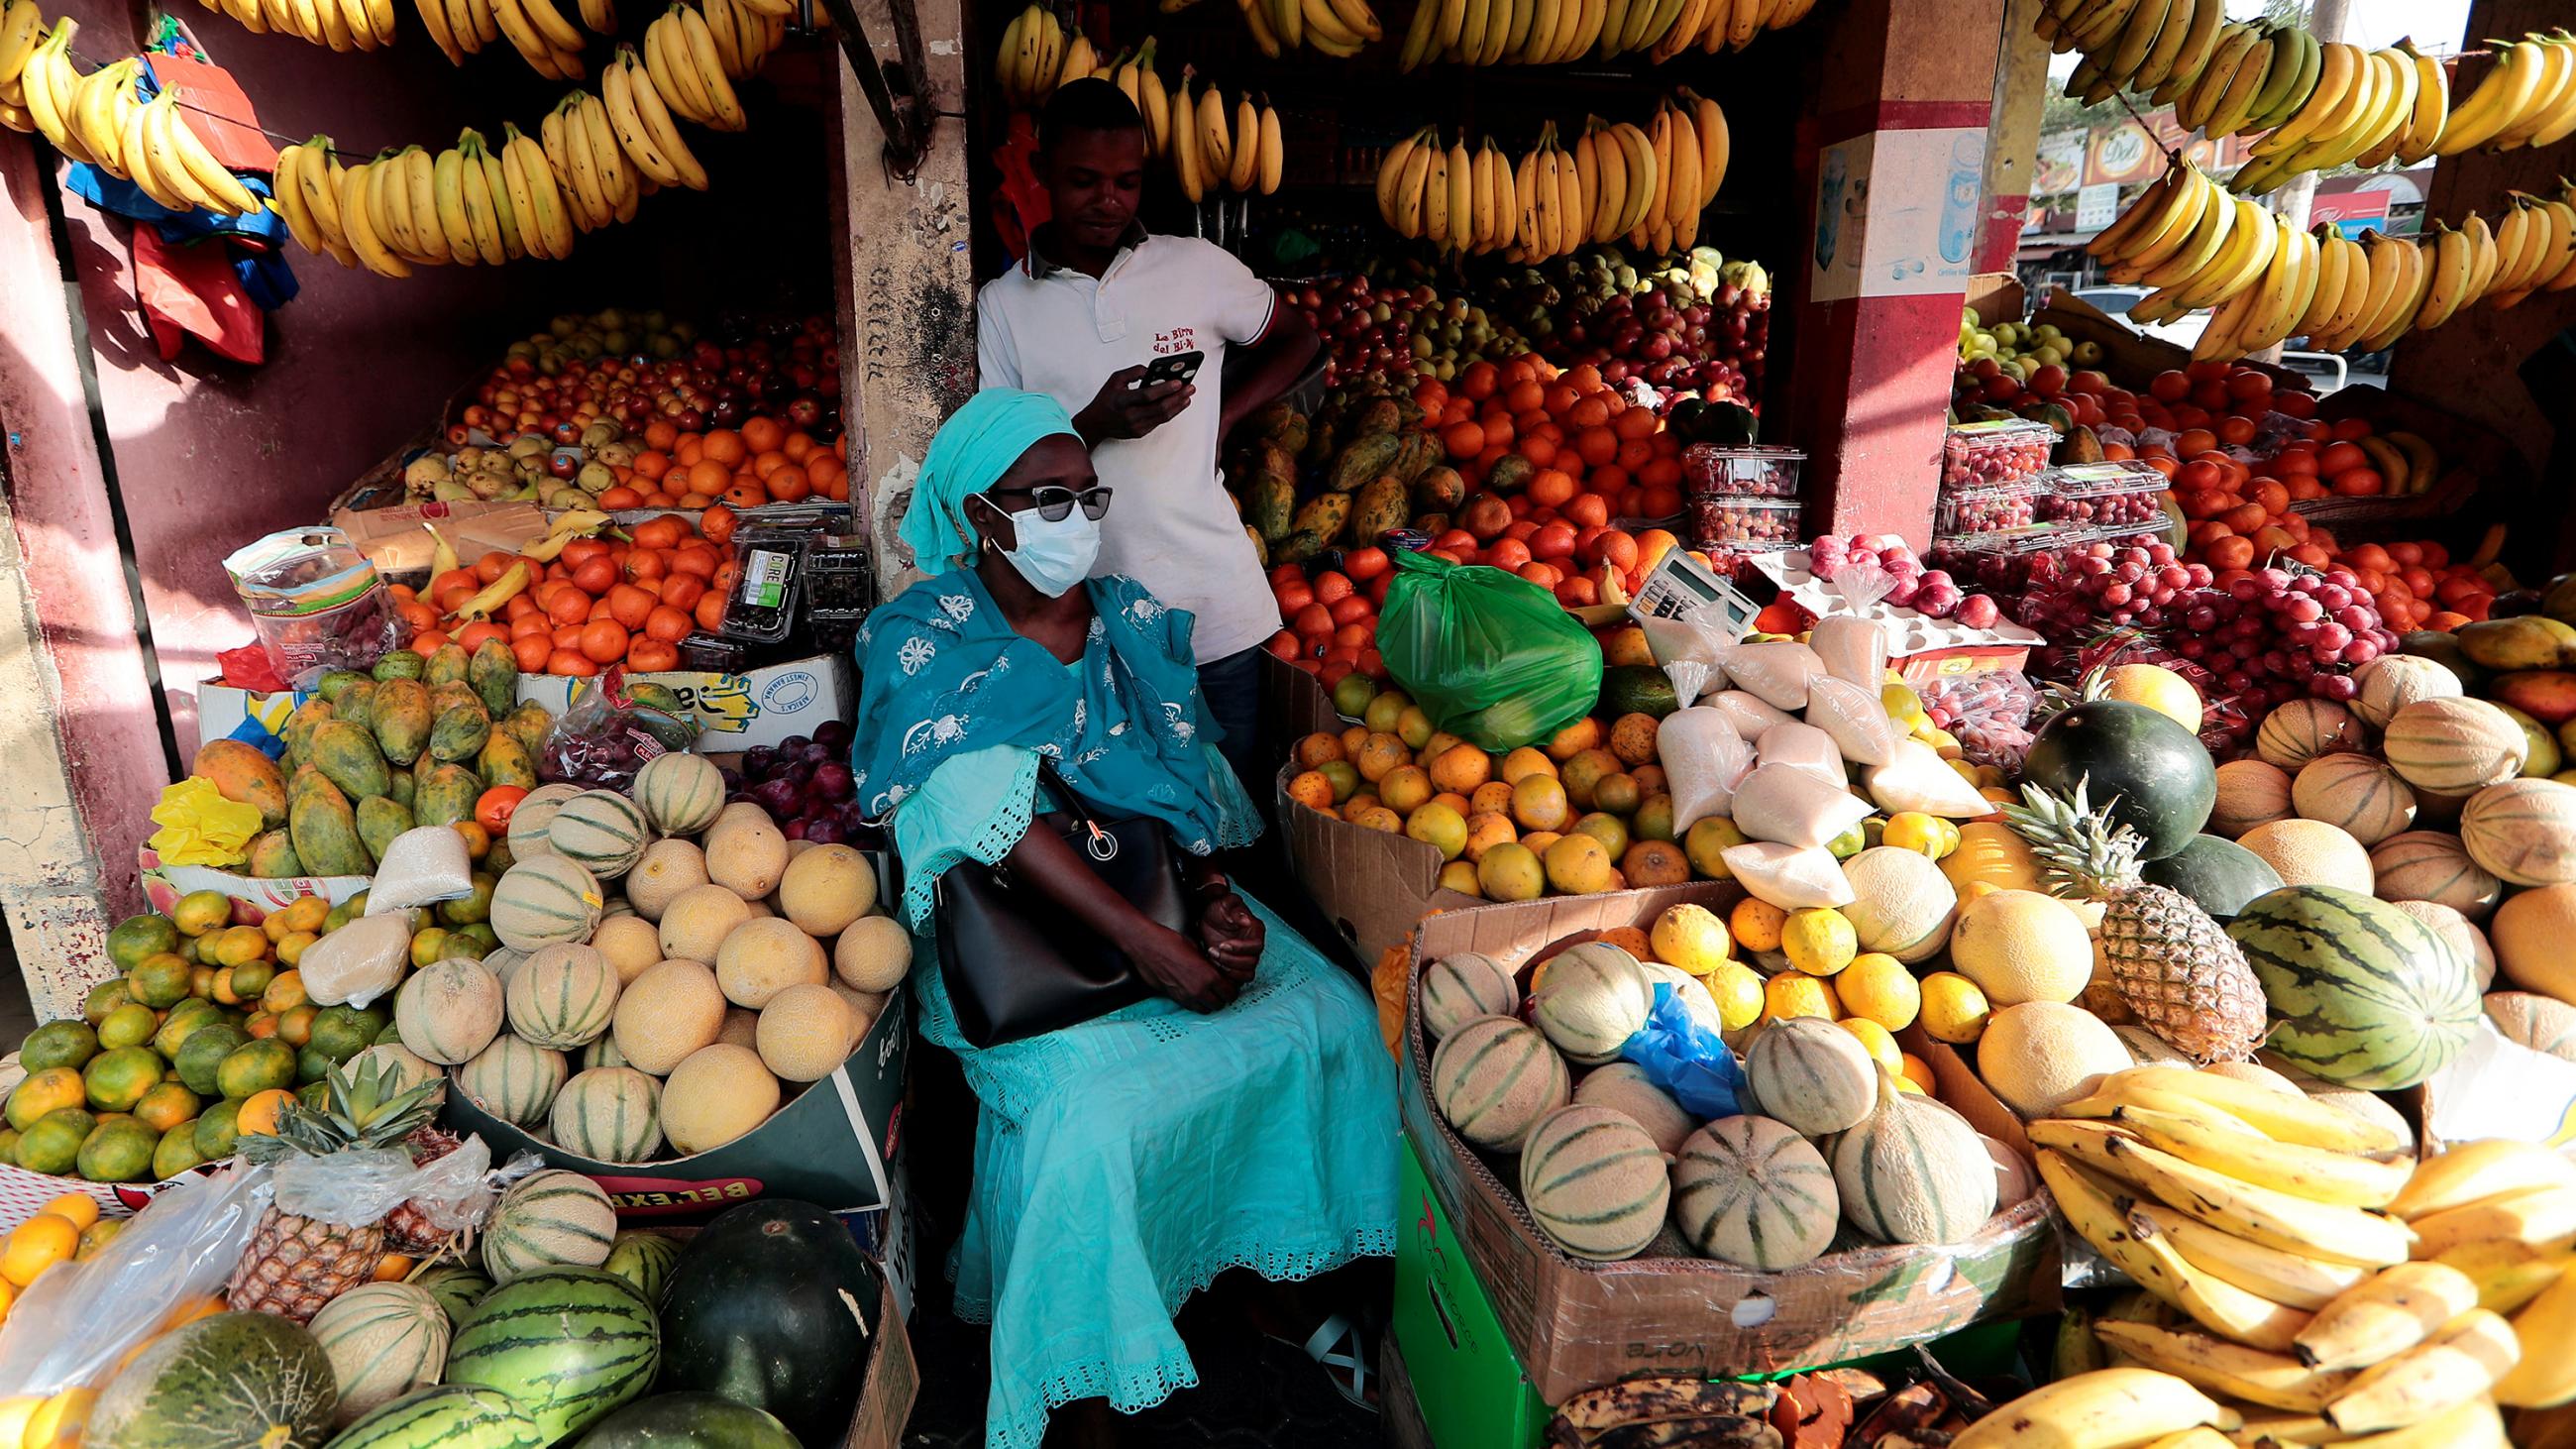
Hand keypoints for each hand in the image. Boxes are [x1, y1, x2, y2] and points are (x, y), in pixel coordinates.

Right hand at [1075, 365, 1193, 442]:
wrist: (1096, 424)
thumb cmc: (1106, 400)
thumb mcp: (1115, 379)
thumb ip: (1134, 372)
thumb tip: (1152, 370)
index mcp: (1122, 401)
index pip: (1147, 395)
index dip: (1164, 389)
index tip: (1178, 382)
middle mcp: (1130, 416)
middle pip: (1160, 408)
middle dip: (1178, 397)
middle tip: (1189, 387)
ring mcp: (1136, 426)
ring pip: (1163, 417)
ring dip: (1178, 405)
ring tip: (1188, 395)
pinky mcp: (1141, 432)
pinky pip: (1159, 421)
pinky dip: (1171, 412)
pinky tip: (1178, 404)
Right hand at [1129, 923, 1240, 1012]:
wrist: (1146, 946)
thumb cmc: (1170, 942)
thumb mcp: (1197, 949)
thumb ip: (1209, 964)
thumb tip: (1216, 970)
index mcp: (1208, 976)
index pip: (1230, 993)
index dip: (1232, 989)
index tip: (1230, 984)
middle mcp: (1198, 990)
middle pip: (1220, 1004)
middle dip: (1222, 997)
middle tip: (1221, 989)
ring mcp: (1185, 997)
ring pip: (1206, 1009)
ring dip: (1209, 1002)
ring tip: (1208, 992)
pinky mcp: (1174, 998)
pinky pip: (1192, 1007)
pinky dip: (1197, 1003)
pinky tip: (1195, 992)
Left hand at [1197, 892, 1263, 980]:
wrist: (1206, 917)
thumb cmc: (1217, 909)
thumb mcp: (1224, 903)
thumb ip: (1235, 910)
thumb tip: (1247, 920)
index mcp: (1255, 930)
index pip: (1257, 946)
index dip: (1241, 948)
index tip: (1223, 944)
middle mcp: (1253, 946)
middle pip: (1252, 963)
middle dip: (1231, 960)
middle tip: (1214, 951)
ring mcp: (1246, 958)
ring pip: (1247, 974)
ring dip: (1229, 969)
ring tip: (1213, 957)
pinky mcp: (1236, 967)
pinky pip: (1239, 979)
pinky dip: (1227, 976)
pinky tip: (1214, 964)